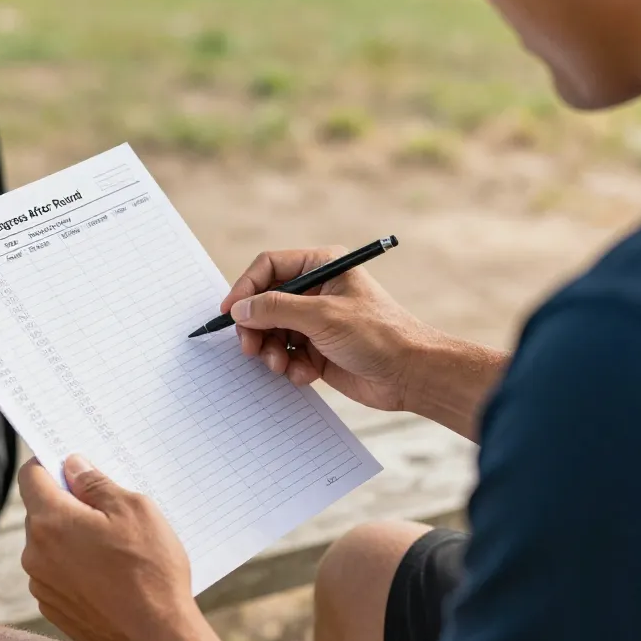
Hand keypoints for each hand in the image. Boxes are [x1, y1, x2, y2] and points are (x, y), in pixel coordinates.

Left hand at [18, 454, 207, 640]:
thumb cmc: (150, 571)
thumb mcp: (135, 510)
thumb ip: (96, 483)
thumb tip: (73, 467)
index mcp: (50, 521)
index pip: (31, 475)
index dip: (50, 463)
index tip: (72, 465)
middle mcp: (35, 553)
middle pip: (42, 511)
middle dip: (70, 504)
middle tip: (110, 510)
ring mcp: (41, 584)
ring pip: (51, 544)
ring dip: (73, 538)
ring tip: (117, 550)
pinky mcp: (53, 608)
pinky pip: (58, 573)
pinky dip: (77, 567)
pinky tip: (110, 576)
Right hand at [222, 246, 441, 411]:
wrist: (411, 375)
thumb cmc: (378, 335)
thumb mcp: (322, 316)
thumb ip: (275, 309)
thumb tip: (240, 308)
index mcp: (323, 266)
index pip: (269, 268)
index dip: (246, 289)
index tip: (230, 313)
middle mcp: (317, 290)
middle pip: (265, 303)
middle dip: (256, 328)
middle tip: (250, 349)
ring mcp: (316, 321)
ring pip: (272, 332)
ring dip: (272, 351)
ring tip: (281, 365)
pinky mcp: (318, 349)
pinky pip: (287, 355)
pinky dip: (290, 367)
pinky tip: (306, 374)